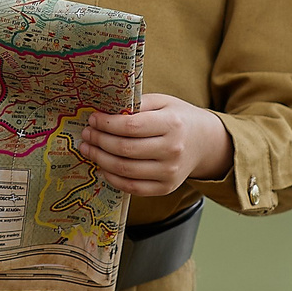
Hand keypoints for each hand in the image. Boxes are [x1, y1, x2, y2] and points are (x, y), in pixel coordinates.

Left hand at [76, 94, 231, 195]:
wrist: (204, 142)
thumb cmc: (178, 118)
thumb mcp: (163, 102)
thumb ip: (137, 104)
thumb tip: (105, 110)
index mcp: (172, 124)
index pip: (131, 126)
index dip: (106, 124)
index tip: (93, 119)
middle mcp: (173, 150)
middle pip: (125, 149)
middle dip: (99, 141)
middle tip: (86, 134)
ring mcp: (170, 172)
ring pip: (126, 170)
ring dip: (100, 159)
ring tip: (88, 149)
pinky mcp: (166, 188)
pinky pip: (133, 187)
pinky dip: (113, 178)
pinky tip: (102, 167)